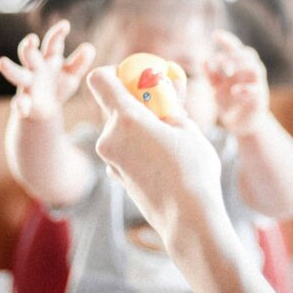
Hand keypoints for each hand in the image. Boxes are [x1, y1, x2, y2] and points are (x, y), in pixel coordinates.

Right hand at [0, 20, 95, 119]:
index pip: (52, 43)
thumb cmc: (59, 85)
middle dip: (29, 47)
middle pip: (29, 55)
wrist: (46, 110)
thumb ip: (79, 62)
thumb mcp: (72, 74)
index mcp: (49, 59)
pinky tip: (22, 107)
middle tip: (30, 40)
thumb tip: (89, 48)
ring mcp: (27, 84)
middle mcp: (35, 68)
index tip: (65, 25)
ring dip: (10, 68)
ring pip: (17, 74)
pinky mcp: (24, 102)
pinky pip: (20, 102)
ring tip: (1, 62)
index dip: (58, 34)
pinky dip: (20, 104)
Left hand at [87, 66, 223, 247]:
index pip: (100, 79)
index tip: (136, 78)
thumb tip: (167, 85)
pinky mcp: (115, 175)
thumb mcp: (187, 127)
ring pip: (119, 128)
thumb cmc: (193, 170)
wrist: (188, 219)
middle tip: (162, 106)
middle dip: (135, 100)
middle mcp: (109, 137)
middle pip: (111, 104)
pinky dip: (137, 145)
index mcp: (126, 119)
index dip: (115, 72)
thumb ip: (170, 104)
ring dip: (138, 124)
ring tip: (169, 135)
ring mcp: (109, 159)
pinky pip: (122, 149)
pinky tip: (162, 157)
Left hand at [205, 30, 269, 137]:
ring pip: (256, 69)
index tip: (215, 35)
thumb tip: (203, 59)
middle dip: (234, 55)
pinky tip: (234, 91)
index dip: (227, 40)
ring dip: (242, 67)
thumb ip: (211, 74)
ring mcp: (257, 85)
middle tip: (219, 60)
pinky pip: (255, 90)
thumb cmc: (230, 103)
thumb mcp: (217, 87)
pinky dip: (245, 89)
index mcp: (240, 68)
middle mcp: (250, 73)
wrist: (243, 124)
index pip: (236, 48)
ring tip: (227, 71)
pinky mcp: (259, 99)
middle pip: (248, 55)